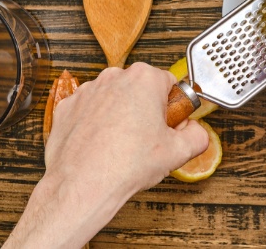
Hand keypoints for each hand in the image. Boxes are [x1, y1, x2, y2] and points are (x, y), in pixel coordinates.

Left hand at [45, 62, 207, 200]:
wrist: (82, 186)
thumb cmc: (125, 166)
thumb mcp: (179, 152)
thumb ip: (198, 135)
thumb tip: (195, 132)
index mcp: (144, 79)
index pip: (169, 84)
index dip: (172, 108)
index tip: (168, 126)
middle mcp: (114, 77)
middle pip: (140, 89)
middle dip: (146, 109)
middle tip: (147, 139)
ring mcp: (87, 90)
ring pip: (114, 98)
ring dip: (120, 115)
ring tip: (121, 145)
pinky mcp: (67, 106)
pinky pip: (89, 109)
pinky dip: (96, 123)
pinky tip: (101, 145)